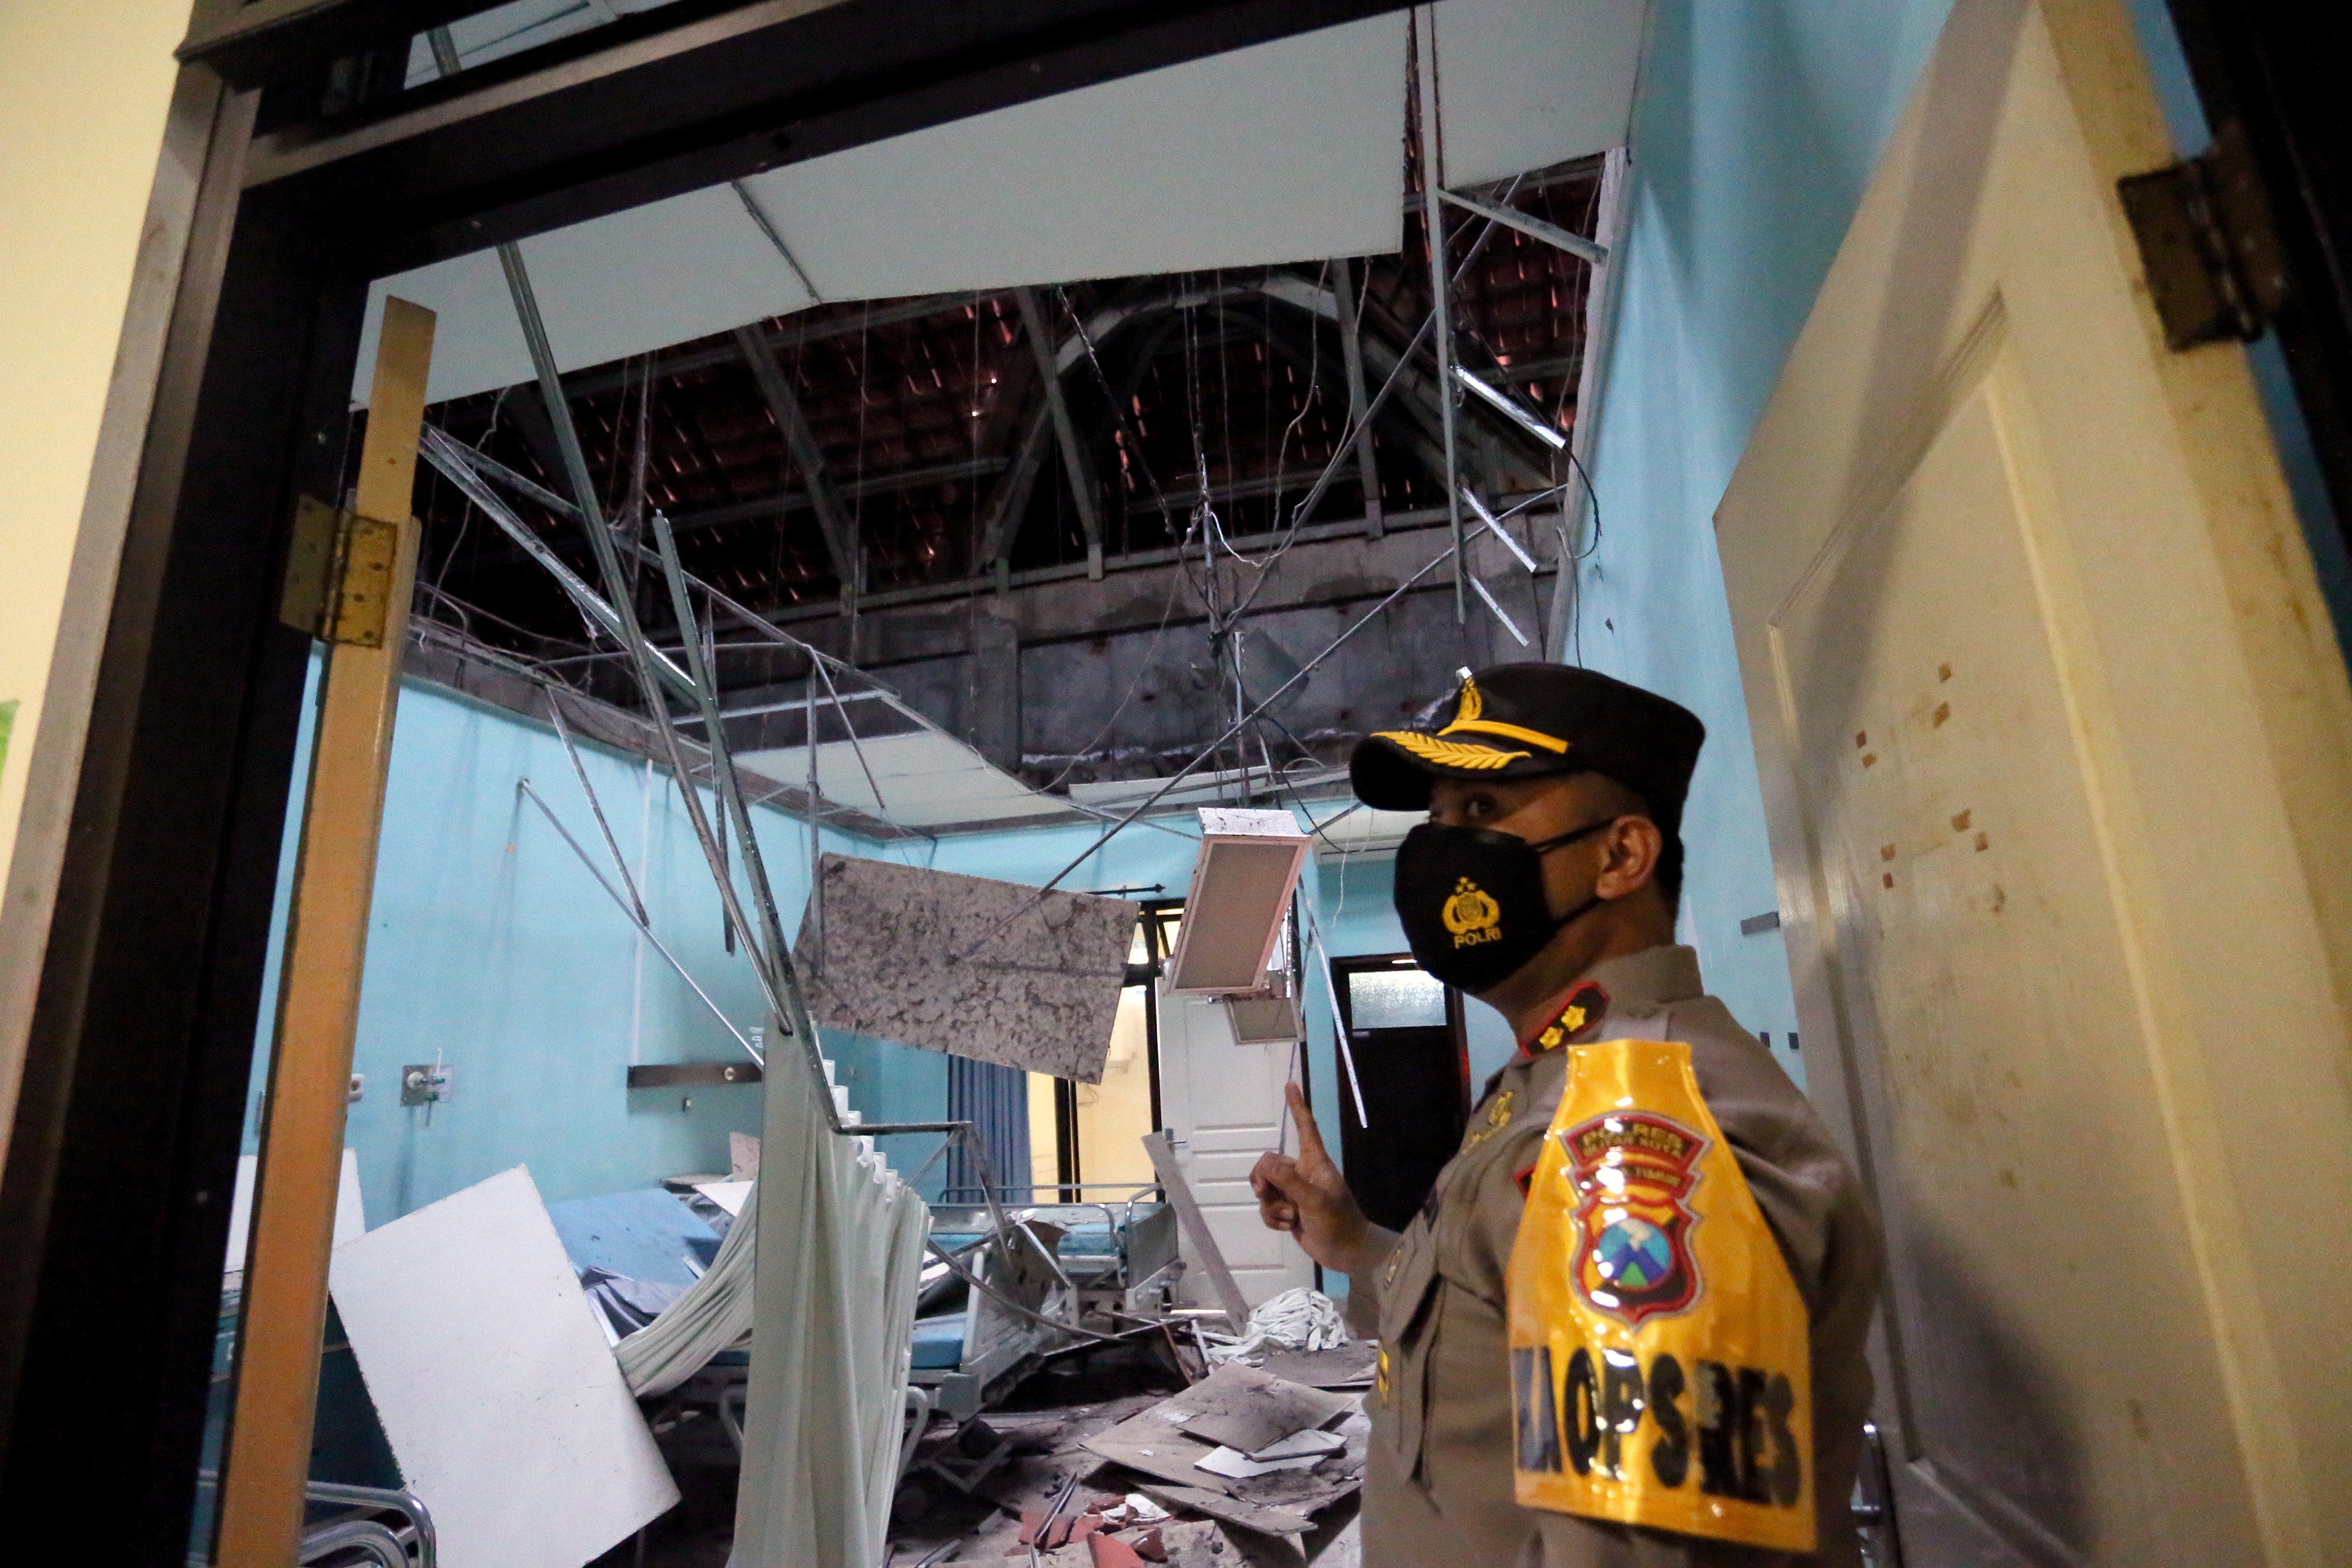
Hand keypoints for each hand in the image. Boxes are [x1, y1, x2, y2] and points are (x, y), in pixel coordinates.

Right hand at [1249, 1084, 1381, 1274]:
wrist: (1347, 1252)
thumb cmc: (1338, 1221)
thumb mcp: (1314, 1199)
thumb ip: (1288, 1180)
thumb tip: (1263, 1164)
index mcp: (1315, 1162)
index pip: (1305, 1128)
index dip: (1298, 1107)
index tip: (1291, 1084)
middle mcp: (1303, 1174)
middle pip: (1269, 1164)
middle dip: (1265, 1182)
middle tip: (1267, 1194)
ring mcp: (1295, 1194)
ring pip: (1265, 1190)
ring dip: (1272, 1206)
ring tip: (1291, 1218)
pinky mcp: (1289, 1212)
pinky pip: (1267, 1209)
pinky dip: (1273, 1219)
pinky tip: (1288, 1228)